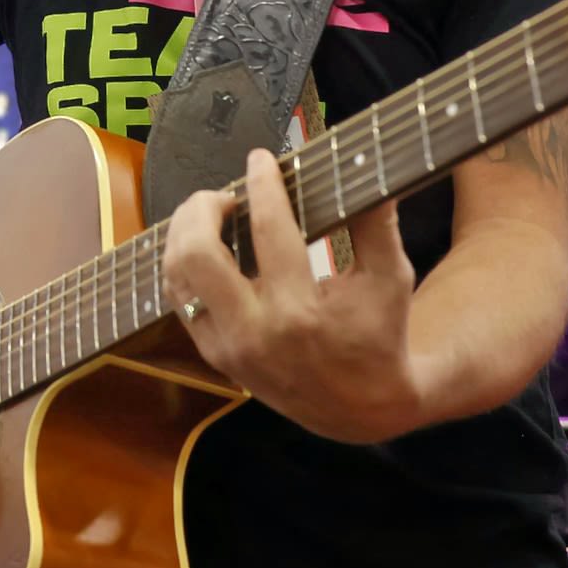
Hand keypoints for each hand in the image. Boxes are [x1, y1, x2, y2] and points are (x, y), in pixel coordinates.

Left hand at [163, 147, 426, 443]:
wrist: (361, 408)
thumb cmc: (379, 334)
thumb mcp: (390, 278)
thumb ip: (376, 221)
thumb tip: (366, 164)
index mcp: (300, 312)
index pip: (269, 230)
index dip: (262, 185)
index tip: (261, 159)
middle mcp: (254, 333)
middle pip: (196, 254)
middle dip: (200, 209)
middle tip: (223, 194)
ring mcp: (227, 348)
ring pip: (176, 276)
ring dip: (185, 233)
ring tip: (210, 213)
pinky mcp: (214, 356)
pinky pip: (179, 300)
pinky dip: (185, 265)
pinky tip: (205, 244)